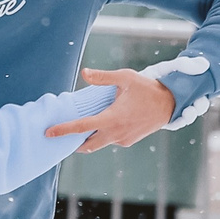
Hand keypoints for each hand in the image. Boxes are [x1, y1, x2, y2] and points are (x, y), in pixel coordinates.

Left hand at [46, 68, 178, 152]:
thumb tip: (84, 73)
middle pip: (87, 145)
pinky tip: (104, 123)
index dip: (63, 130)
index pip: (82, 127)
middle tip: (62, 136)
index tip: (49, 133)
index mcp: (112, 118)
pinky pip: (111, 140)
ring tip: (82, 127)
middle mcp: (116, 133)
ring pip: (99, 143)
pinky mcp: (128, 141)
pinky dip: (104, 134)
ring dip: (90, 137)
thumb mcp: (126, 78)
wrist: (170, 105)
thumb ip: (103, 77)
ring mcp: (123, 140)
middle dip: (73, 143)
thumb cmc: (147, 89)